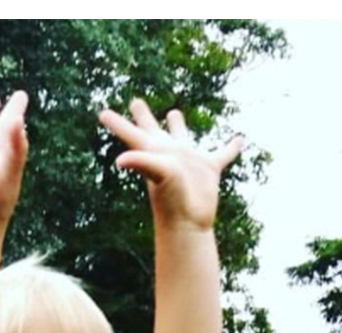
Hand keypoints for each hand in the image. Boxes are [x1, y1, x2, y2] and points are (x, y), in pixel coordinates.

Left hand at [98, 98, 245, 230]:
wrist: (191, 221)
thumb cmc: (171, 198)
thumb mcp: (157, 173)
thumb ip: (141, 161)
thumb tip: (120, 160)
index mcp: (152, 149)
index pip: (129, 131)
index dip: (116, 122)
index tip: (101, 113)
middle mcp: (167, 151)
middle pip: (151, 128)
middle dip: (143, 115)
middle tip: (136, 102)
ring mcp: (188, 158)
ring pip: (182, 135)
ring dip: (178, 124)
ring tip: (174, 112)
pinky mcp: (209, 167)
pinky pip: (223, 153)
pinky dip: (232, 146)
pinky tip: (240, 139)